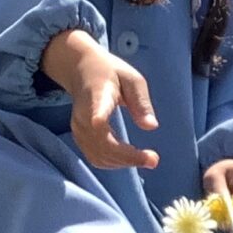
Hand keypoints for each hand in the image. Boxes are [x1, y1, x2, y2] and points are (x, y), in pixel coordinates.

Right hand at [43, 30, 158, 170]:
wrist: (80, 69)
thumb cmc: (111, 73)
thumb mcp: (132, 79)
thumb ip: (141, 101)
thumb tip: (151, 126)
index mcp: (98, 96)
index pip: (96, 109)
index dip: (98, 117)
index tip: (100, 122)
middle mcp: (84, 115)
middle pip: (103, 144)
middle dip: (129, 157)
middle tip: (154, 159)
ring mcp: (78, 128)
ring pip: (99, 156)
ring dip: (123, 163)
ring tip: (146, 158)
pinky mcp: (79, 137)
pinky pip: (96, 157)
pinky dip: (115, 162)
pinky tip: (131, 157)